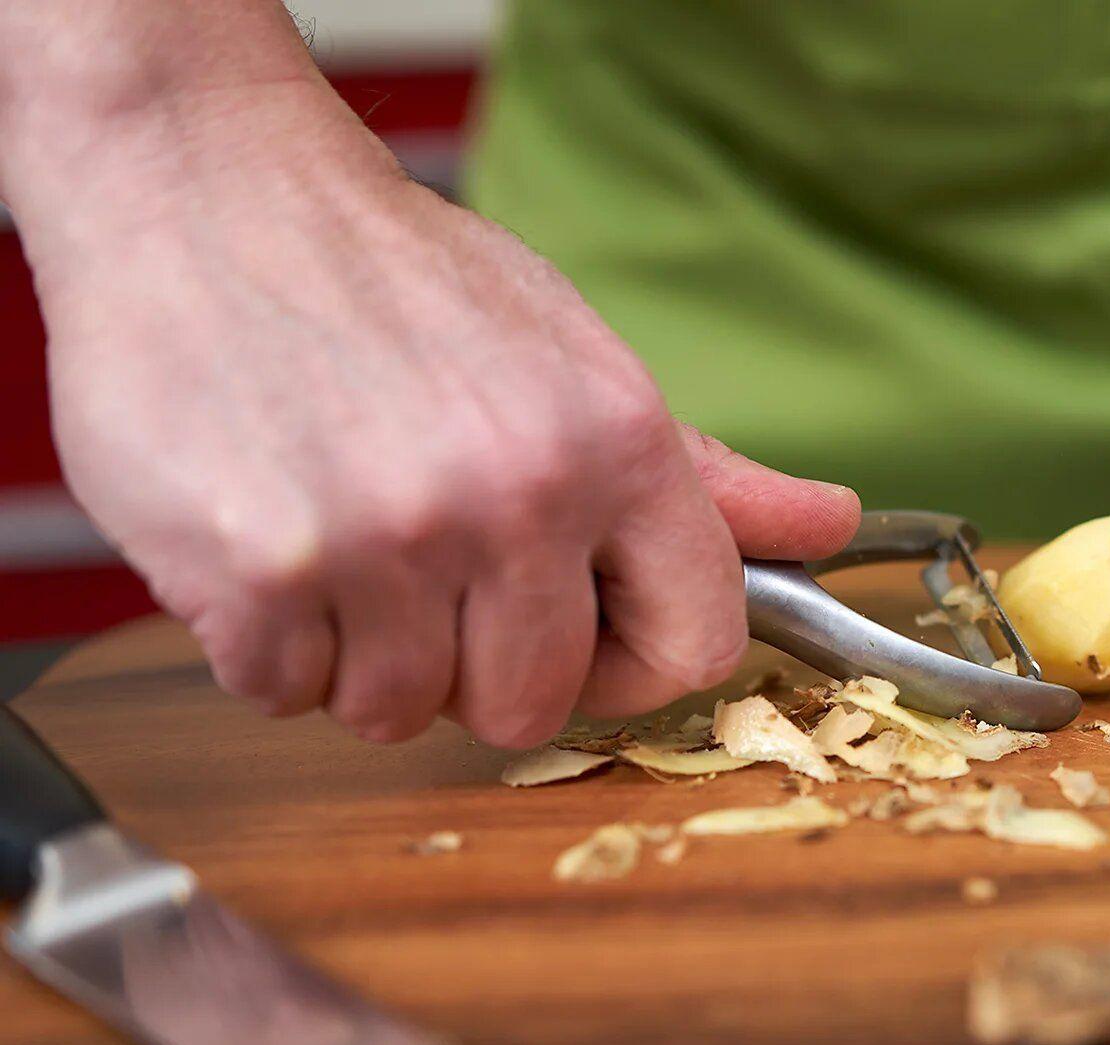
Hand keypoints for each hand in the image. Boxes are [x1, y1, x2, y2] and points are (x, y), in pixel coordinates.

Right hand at [28, 90, 858, 747]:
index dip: (634, 666)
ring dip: (365, 656)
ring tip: (344, 539)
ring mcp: (389, 538)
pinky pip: (285, 693)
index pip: (697, 644)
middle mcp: (518, 495)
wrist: (208, 193)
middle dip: (479, 667)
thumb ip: (702, 472)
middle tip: (430, 574)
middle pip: (535, 703)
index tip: (585, 643)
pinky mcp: (262, 573)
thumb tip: (829, 525)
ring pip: (401, 713)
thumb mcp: (574, 354)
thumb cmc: (398, 281)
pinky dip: (270, 644)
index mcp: (617, 442)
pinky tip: (272, 541)